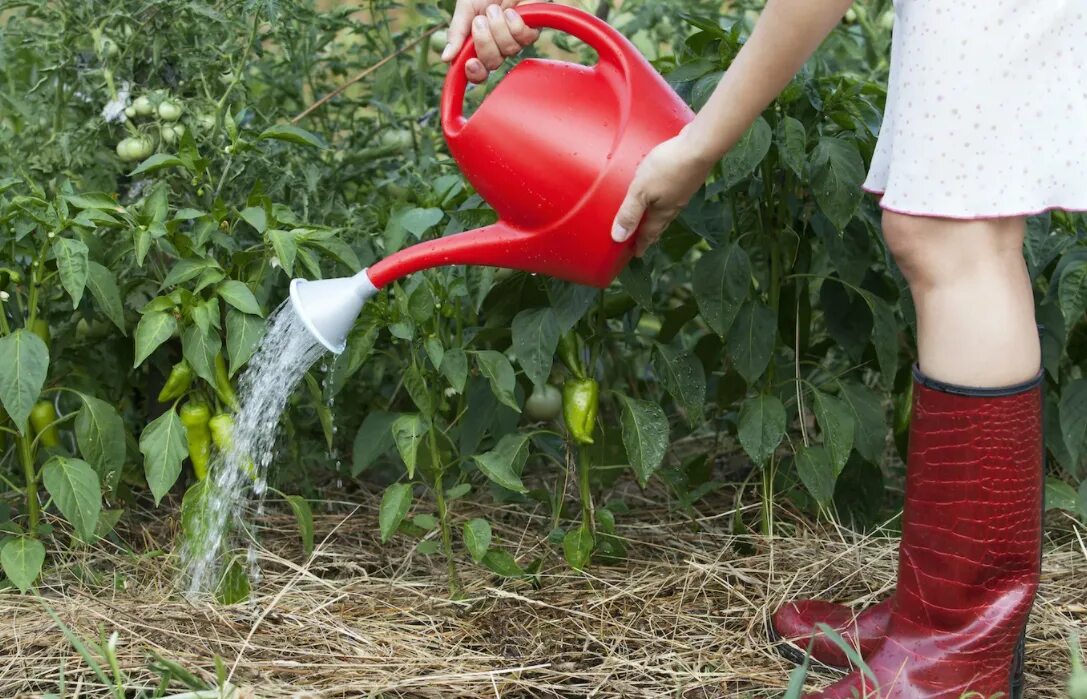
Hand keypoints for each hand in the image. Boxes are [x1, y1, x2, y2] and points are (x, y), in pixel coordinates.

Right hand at [442, 0, 539, 82]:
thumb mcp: (465, 8)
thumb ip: (456, 32)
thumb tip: (446, 58)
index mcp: (478, 45)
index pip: (477, 72)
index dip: (475, 73)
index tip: (470, 63)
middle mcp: (497, 47)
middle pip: (492, 63)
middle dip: (485, 42)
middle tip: (480, 20)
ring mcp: (515, 41)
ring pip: (509, 50)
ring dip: (499, 27)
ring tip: (495, 9)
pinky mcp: (531, 32)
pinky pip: (525, 39)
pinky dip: (515, 23)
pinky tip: (511, 11)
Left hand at [612, 129, 715, 255]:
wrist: (699, 147)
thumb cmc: (668, 167)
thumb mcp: (641, 190)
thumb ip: (630, 212)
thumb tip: (618, 237)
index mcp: (662, 212)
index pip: (649, 233)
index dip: (641, 244)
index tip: (636, 254)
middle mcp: (675, 204)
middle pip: (660, 223)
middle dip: (650, 231)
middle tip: (643, 239)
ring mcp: (684, 190)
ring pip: (668, 208)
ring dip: (659, 214)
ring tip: (652, 215)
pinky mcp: (688, 176)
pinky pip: (674, 192)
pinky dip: (666, 196)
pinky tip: (664, 188)